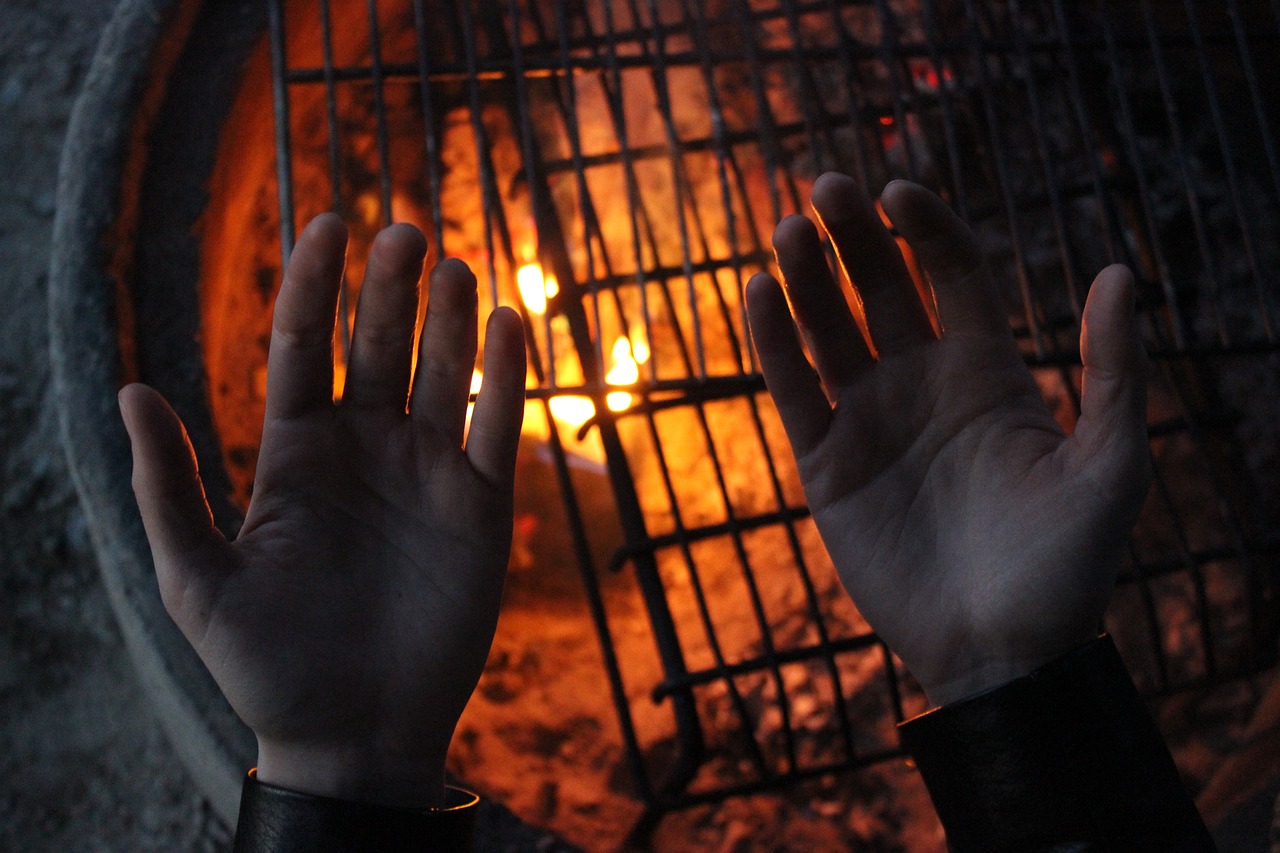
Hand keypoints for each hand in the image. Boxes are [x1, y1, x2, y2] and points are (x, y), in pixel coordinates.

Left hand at [119, 215, 525, 806]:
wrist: (353, 734)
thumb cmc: (268, 665)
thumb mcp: (197, 581)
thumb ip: (171, 487)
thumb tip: (130, 391)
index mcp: (297, 457)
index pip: (307, 349)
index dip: (316, 286)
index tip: (327, 224)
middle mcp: (366, 453)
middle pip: (381, 349)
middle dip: (389, 288)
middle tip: (402, 229)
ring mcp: (427, 477)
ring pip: (445, 377)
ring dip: (450, 319)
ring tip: (451, 264)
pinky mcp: (482, 510)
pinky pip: (499, 432)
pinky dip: (509, 380)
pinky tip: (512, 324)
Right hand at [746, 174, 1149, 705]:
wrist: (1002, 652)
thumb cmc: (1067, 566)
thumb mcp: (1110, 467)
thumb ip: (1113, 372)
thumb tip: (1120, 272)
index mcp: (988, 372)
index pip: (951, 274)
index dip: (925, 228)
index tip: (898, 191)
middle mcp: (923, 384)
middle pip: (879, 287)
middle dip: (853, 236)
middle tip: (826, 189)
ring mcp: (870, 420)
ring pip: (826, 329)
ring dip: (804, 278)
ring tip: (787, 231)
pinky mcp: (827, 464)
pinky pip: (793, 390)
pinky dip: (771, 343)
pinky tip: (758, 294)